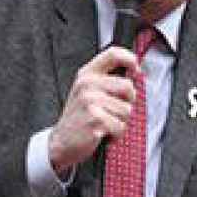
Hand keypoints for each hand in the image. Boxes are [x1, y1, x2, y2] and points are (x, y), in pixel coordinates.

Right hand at [48, 46, 138, 173]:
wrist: (61, 142)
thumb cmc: (78, 117)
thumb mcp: (86, 92)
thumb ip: (106, 80)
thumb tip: (134, 73)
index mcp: (86, 74)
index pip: (113, 54)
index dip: (130, 59)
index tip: (136, 69)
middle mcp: (87, 84)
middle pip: (128, 87)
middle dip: (126, 103)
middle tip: (111, 111)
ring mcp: (90, 101)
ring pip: (127, 110)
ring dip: (120, 122)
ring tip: (103, 124)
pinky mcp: (95, 119)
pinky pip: (121, 127)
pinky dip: (116, 135)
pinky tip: (102, 134)